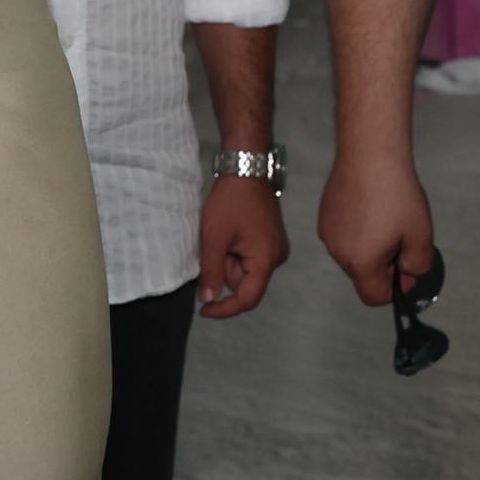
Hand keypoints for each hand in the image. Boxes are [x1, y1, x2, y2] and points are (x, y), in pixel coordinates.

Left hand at [197, 173, 287, 317]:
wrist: (246, 169)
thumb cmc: (231, 201)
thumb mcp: (214, 237)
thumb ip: (211, 272)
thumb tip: (209, 300)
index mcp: (267, 259)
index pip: (247, 298)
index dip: (225, 309)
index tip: (203, 310)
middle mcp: (277, 257)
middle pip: (245, 282)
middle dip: (225, 269)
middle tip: (214, 244)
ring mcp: (275, 248)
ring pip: (245, 270)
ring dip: (229, 259)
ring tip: (223, 233)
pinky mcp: (270, 240)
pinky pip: (249, 258)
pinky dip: (235, 251)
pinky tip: (230, 232)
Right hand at [316, 151, 435, 305]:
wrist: (369, 153)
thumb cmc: (397, 195)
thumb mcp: (420, 234)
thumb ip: (418, 264)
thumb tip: (408, 275)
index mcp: (361, 263)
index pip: (374, 297)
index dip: (395, 288)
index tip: (407, 264)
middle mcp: (338, 253)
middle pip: (363, 274)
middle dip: (383, 264)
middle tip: (400, 234)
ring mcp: (327, 233)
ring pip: (352, 253)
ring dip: (369, 246)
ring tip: (385, 216)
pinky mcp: (324, 214)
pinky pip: (343, 234)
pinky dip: (357, 229)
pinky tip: (369, 205)